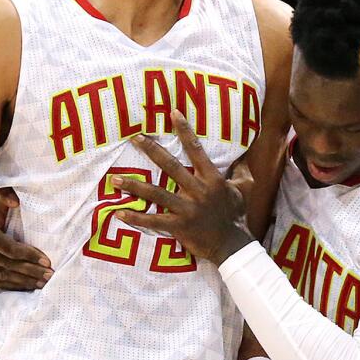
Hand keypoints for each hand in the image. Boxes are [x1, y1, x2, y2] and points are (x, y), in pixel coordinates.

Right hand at [0, 189, 53, 289]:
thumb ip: (4, 196)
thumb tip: (15, 201)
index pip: (10, 249)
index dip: (30, 255)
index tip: (48, 261)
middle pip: (8, 265)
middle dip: (32, 271)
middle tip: (50, 275)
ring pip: (3, 277)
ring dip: (25, 281)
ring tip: (43, 283)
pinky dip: (13, 286)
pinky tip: (28, 286)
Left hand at [115, 110, 255, 263]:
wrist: (233, 245)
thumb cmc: (236, 215)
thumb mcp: (243, 189)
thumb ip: (240, 171)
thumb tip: (242, 154)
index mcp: (212, 179)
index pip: (197, 150)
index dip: (185, 131)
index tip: (173, 114)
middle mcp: (198, 191)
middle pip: (171, 166)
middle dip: (152, 151)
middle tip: (135, 138)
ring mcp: (187, 209)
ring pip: (157, 194)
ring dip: (135, 186)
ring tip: (115, 179)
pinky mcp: (179, 227)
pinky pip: (154, 221)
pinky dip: (136, 218)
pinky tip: (119, 213)